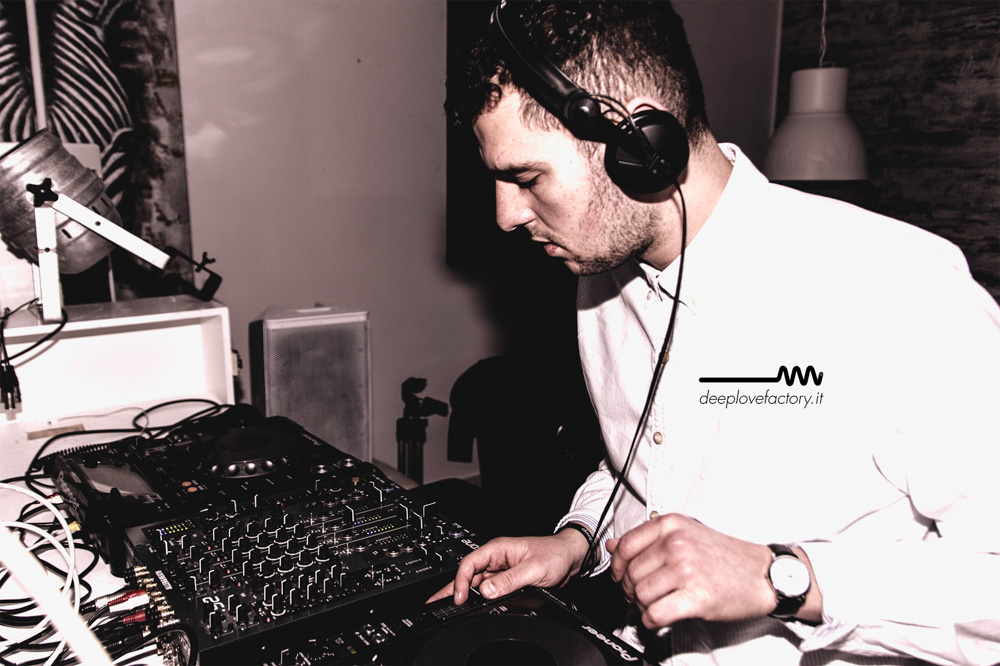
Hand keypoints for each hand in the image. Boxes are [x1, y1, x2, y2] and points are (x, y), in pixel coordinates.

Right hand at [427, 530, 589, 604]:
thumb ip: (509, 580)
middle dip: (450, 590)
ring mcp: (501, 573)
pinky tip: (469, 609)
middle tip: (433, 603)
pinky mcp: (507, 585)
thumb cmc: (554, 554)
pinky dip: (478, 602)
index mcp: (498, 550)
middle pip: (467, 576)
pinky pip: (488, 594)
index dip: (460, 581)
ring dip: (463, 597)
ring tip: (446, 608)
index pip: (470, 564)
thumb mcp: (533, 569)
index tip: (459, 598)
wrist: (571, 560)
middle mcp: (497, 561)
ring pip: (475, 587)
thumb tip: (486, 590)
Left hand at [606, 513, 776, 628]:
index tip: (622, 576)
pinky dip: (652, 621)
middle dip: (631, 590)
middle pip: (631, 573)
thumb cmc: (726, 556)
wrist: (763, 574)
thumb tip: (613, 545)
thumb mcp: (686, 534)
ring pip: (641, 594)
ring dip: (643, 607)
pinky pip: (656, 614)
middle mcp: (676, 543)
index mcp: (671, 524)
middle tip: (642, 596)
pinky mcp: (696, 597)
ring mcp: (686, 570)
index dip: (619, 567)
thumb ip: (648, 539)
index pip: (625, 546)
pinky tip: (659, 619)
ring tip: (656, 606)